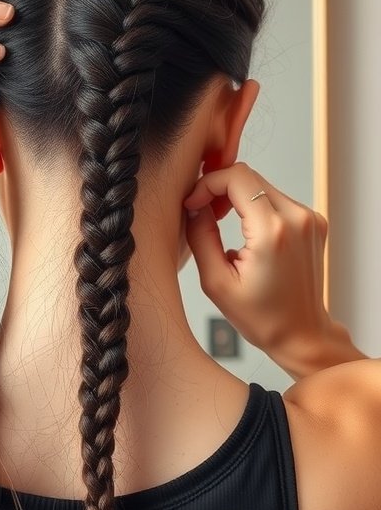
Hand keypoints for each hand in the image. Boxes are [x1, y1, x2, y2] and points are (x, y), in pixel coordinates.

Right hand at [182, 162, 331, 355]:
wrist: (302, 332)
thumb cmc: (261, 317)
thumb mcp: (217, 283)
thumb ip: (201, 237)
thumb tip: (194, 206)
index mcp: (273, 232)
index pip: (236, 177)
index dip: (207, 184)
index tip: (194, 205)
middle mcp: (297, 218)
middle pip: (249, 177)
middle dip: (219, 189)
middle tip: (203, 213)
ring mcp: (310, 218)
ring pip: (262, 185)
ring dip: (237, 197)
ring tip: (222, 222)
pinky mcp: (314, 222)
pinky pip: (276, 199)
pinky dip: (255, 206)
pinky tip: (245, 231)